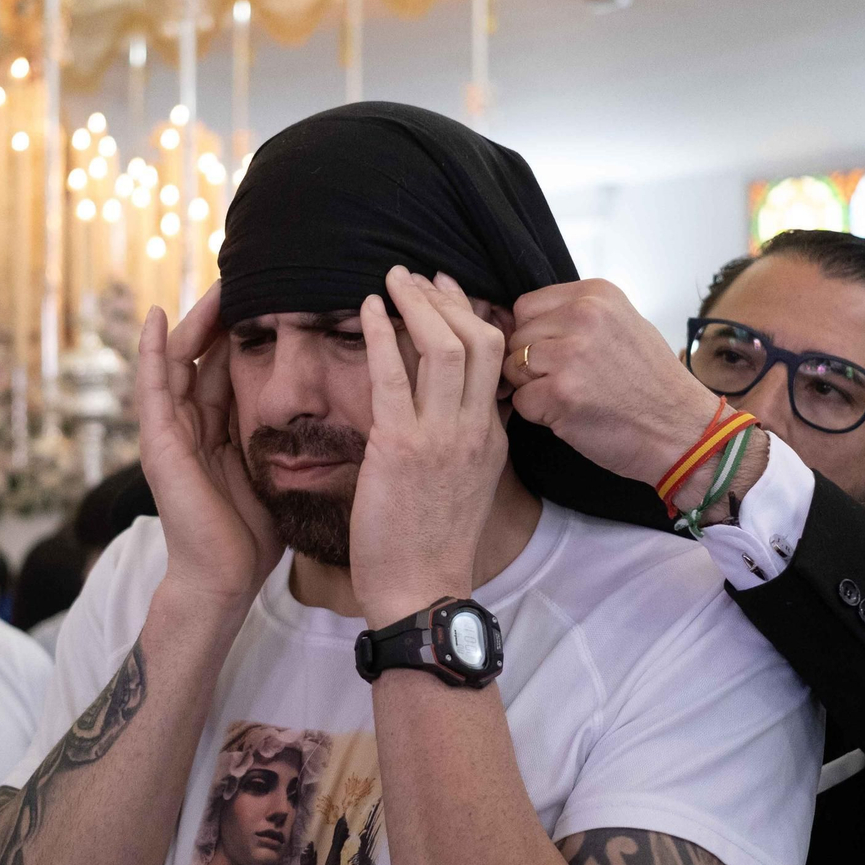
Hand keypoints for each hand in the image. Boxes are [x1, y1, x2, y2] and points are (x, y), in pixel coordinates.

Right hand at [138, 281, 281, 603]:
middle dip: (220, 317)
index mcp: (218, 432)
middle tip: (244, 277)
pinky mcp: (160, 444)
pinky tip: (158, 318)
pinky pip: (152, 388)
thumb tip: (335, 419)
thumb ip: (290, 443)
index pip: (227, 368)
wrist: (225, 580)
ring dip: (193, 321)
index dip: (243, 333)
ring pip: (176, 361)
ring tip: (213, 285)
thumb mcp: (278, 475)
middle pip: (202, 355)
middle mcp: (191, 426)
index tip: (271, 298)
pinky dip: (151, 352)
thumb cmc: (252, 538)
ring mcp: (170, 433)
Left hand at [349, 267, 507, 627]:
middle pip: (480, 340)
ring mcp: (443, 436)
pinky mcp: (402, 447)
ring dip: (417, 304)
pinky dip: (382, 335)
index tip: (449, 292)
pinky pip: (394, 375)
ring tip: (393, 278)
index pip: (495, 359)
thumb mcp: (468, 484)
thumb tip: (456, 407)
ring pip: (445, 347)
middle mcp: (476, 429)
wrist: (422, 590)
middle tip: (418, 275)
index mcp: (493, 437)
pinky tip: (369, 310)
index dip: (472, 316)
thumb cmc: (432, 544)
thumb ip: (466, 440)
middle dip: (448, 298)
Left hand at [501, 280, 722, 491]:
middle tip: (569, 381)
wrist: (683, 431)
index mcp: (596, 294)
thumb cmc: (651, 384)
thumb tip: (522, 321)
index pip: (526, 307)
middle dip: (530, 364)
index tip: (557, 355)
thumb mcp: (622, 325)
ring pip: (513, 368)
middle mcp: (582, 316)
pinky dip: (538, 414)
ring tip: (572, 397)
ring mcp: (570, 353)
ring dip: (533, 388)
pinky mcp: (560, 392)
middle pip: (516, 337)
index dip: (533, 336)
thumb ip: (574, 316)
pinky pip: (520, 401)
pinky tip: (572, 415)